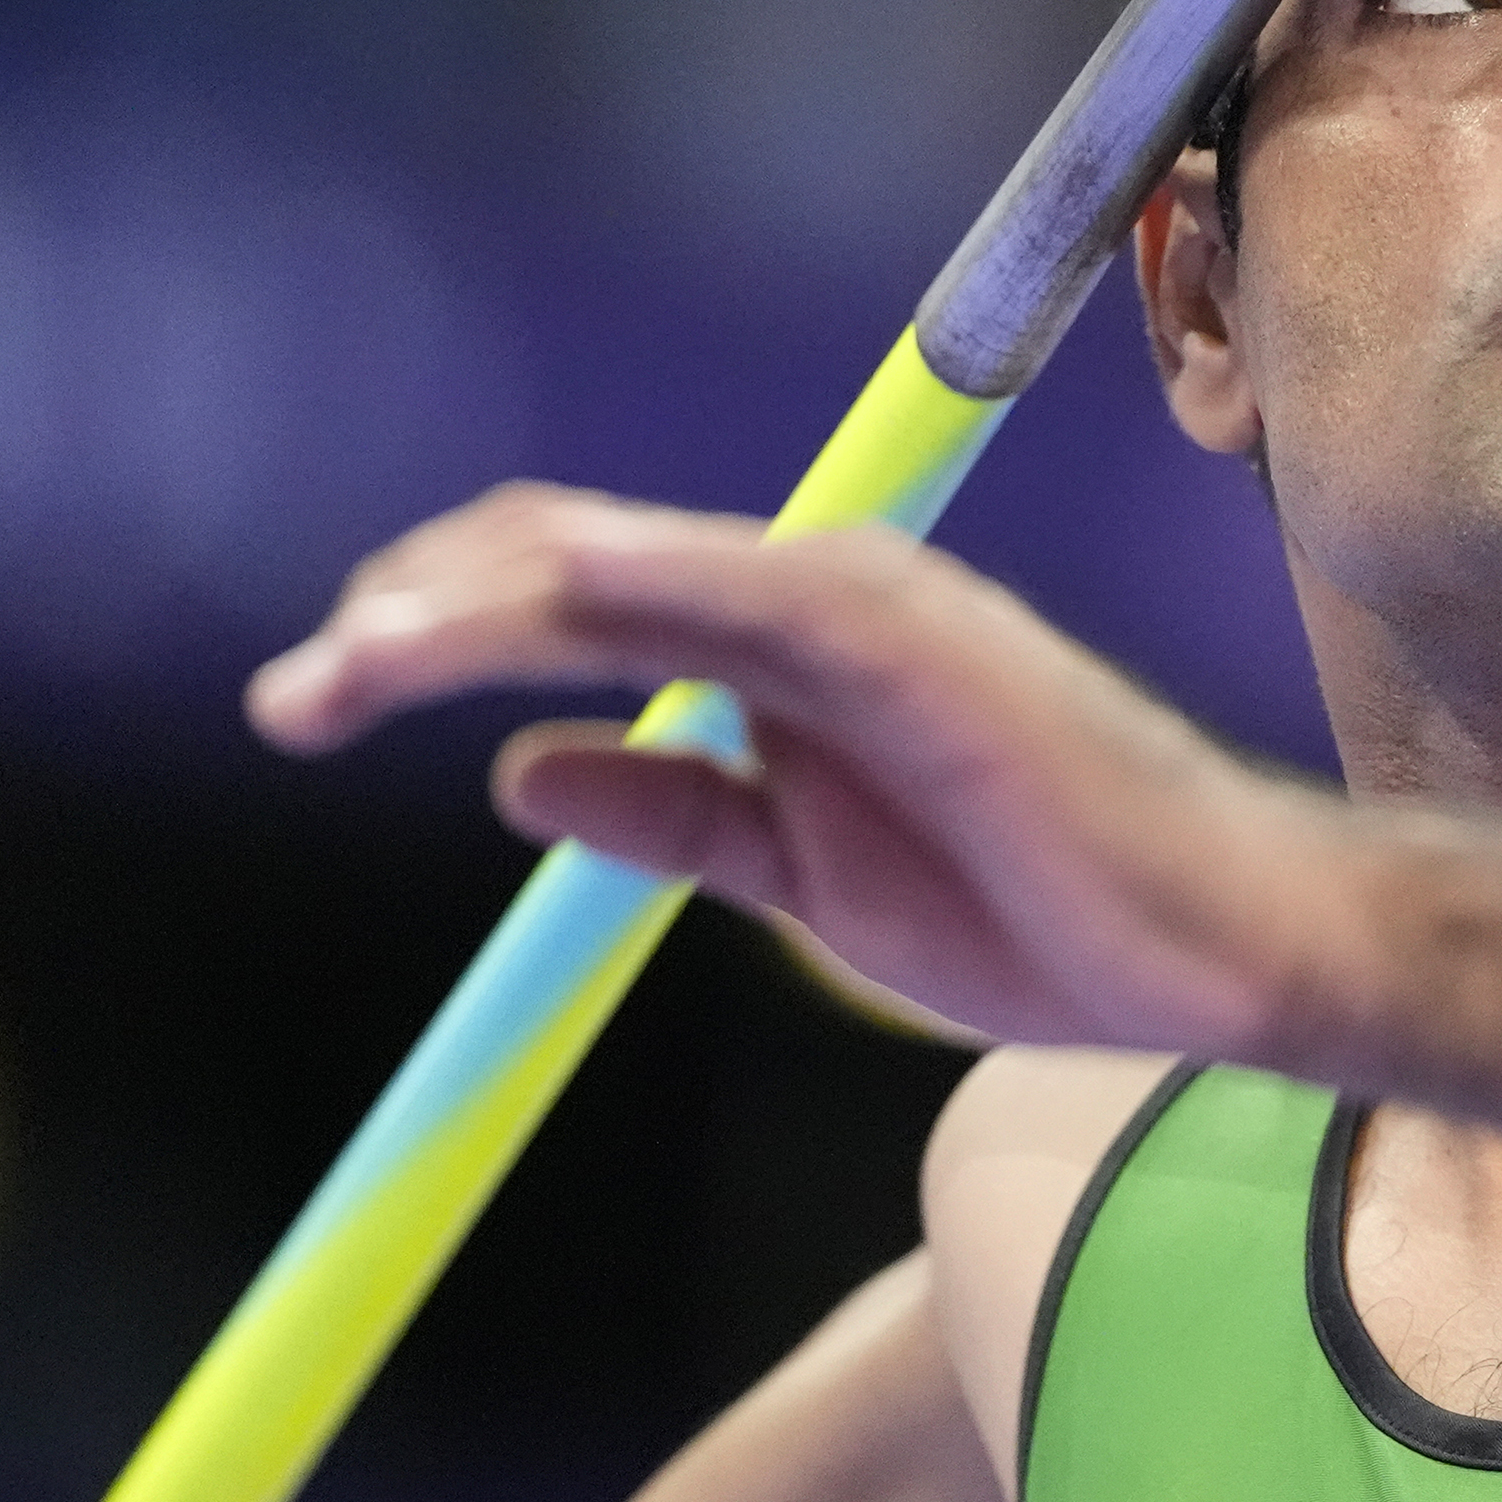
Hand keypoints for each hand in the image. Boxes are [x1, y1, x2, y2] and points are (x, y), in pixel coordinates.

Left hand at [246, 483, 1340, 1051]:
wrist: (1210, 944)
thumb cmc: (1046, 906)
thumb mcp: (800, 877)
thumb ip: (673, 814)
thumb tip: (515, 769)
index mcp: (791, 645)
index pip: (584, 590)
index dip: (442, 626)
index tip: (324, 696)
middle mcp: (813, 591)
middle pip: (569, 556)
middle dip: (411, 612)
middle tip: (292, 695)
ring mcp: (857, 598)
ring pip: (615, 561)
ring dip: (458, 604)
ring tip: (340, 665)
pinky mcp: (899, 630)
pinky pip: (723, 588)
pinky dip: (603, 587)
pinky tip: (508, 612)